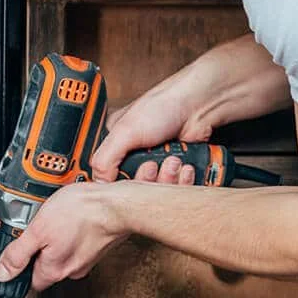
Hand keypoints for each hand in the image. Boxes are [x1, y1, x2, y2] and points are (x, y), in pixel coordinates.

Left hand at [0, 182, 127, 292]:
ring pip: (63, 254)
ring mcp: (87, 259)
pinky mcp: (98, 246)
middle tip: (38, 228)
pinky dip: (73, 233)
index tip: (18, 253)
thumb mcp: (39, 230)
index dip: (21, 268)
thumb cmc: (82, 213)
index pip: (30, 281)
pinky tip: (72, 218)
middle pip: (46, 267)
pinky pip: (77, 243)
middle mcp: (72, 270)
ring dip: (57, 240)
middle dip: (39, 250)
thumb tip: (2, 274)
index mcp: (54, 270)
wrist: (117, 205)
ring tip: (56, 220)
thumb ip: (18, 254)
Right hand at [91, 95, 210, 185]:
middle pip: (134, 188)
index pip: (108, 177)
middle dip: (147, 179)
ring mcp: (157, 166)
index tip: (128, 178)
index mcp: (115, 146)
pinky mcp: (177, 173)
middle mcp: (135, 158)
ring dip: (167, 178)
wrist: (198, 106)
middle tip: (152, 164)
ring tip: (173, 160)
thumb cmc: (162, 107)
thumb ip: (104, 158)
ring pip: (156, 191)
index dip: (119, 183)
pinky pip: (177, 190)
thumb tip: (99, 183)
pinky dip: (183, 181)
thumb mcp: (124, 131)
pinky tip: (184, 166)